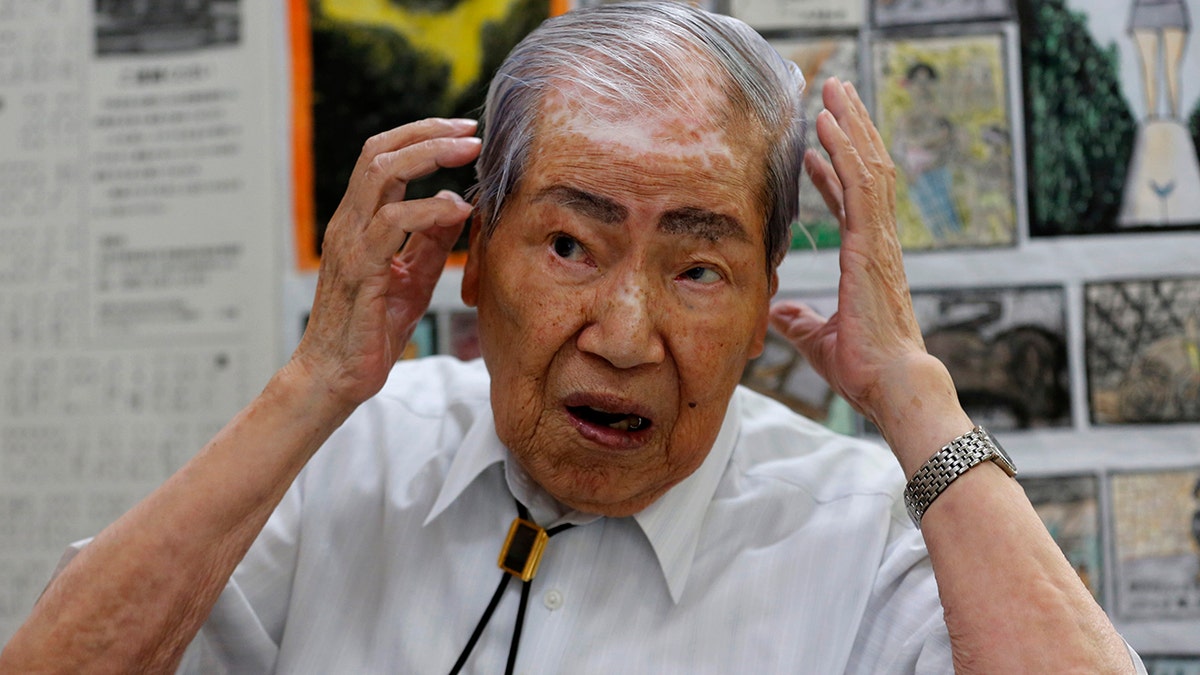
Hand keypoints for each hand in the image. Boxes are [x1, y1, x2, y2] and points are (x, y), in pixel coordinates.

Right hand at [292, 118, 480, 409]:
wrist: (333, 377)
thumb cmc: (370, 331)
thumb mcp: (412, 279)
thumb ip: (430, 242)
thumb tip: (457, 204)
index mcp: (358, 222)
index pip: (381, 158)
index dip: (421, 137)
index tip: (463, 134)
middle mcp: (348, 224)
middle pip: (379, 152)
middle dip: (428, 132)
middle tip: (470, 131)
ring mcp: (350, 243)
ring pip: (382, 174)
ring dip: (430, 155)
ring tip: (468, 153)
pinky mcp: (361, 269)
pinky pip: (392, 223)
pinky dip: (429, 209)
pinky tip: (457, 211)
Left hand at [769, 79, 946, 440]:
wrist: (890, 382)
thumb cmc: (863, 368)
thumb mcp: (817, 340)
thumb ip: (799, 322)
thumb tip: (779, 316)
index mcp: (867, 259)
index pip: (852, 202)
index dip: (836, 171)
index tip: (819, 147)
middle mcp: (876, 242)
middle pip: (866, 171)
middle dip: (851, 130)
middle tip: (837, 94)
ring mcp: (877, 240)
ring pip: (867, 168)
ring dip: (850, 126)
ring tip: (835, 91)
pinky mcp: (871, 243)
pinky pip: (859, 186)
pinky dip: (845, 151)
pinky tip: (829, 127)